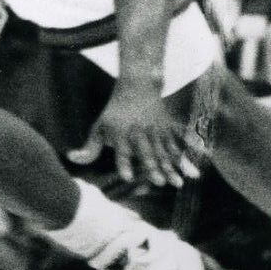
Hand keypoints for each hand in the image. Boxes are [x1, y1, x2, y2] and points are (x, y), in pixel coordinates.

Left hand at [68, 84, 198, 188]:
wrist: (136, 87)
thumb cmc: (114, 113)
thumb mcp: (99, 128)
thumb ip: (89, 148)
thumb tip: (71, 159)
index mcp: (121, 135)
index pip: (121, 151)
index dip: (124, 163)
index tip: (127, 176)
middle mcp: (139, 133)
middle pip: (147, 152)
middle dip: (153, 167)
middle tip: (160, 183)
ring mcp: (156, 130)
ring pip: (166, 151)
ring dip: (173, 166)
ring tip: (180, 182)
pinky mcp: (169, 128)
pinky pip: (181, 140)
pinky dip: (190, 150)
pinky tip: (199, 162)